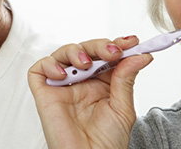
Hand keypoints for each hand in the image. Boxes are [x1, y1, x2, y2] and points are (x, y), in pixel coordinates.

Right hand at [28, 36, 152, 148]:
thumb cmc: (107, 143)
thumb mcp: (123, 108)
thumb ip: (127, 78)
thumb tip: (141, 55)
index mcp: (102, 83)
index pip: (107, 55)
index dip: (118, 45)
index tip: (133, 42)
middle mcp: (82, 82)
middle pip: (86, 49)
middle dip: (100, 45)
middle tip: (114, 51)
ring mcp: (63, 86)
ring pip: (63, 54)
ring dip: (76, 51)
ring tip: (87, 63)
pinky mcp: (45, 94)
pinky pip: (39, 70)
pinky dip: (50, 65)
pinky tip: (64, 75)